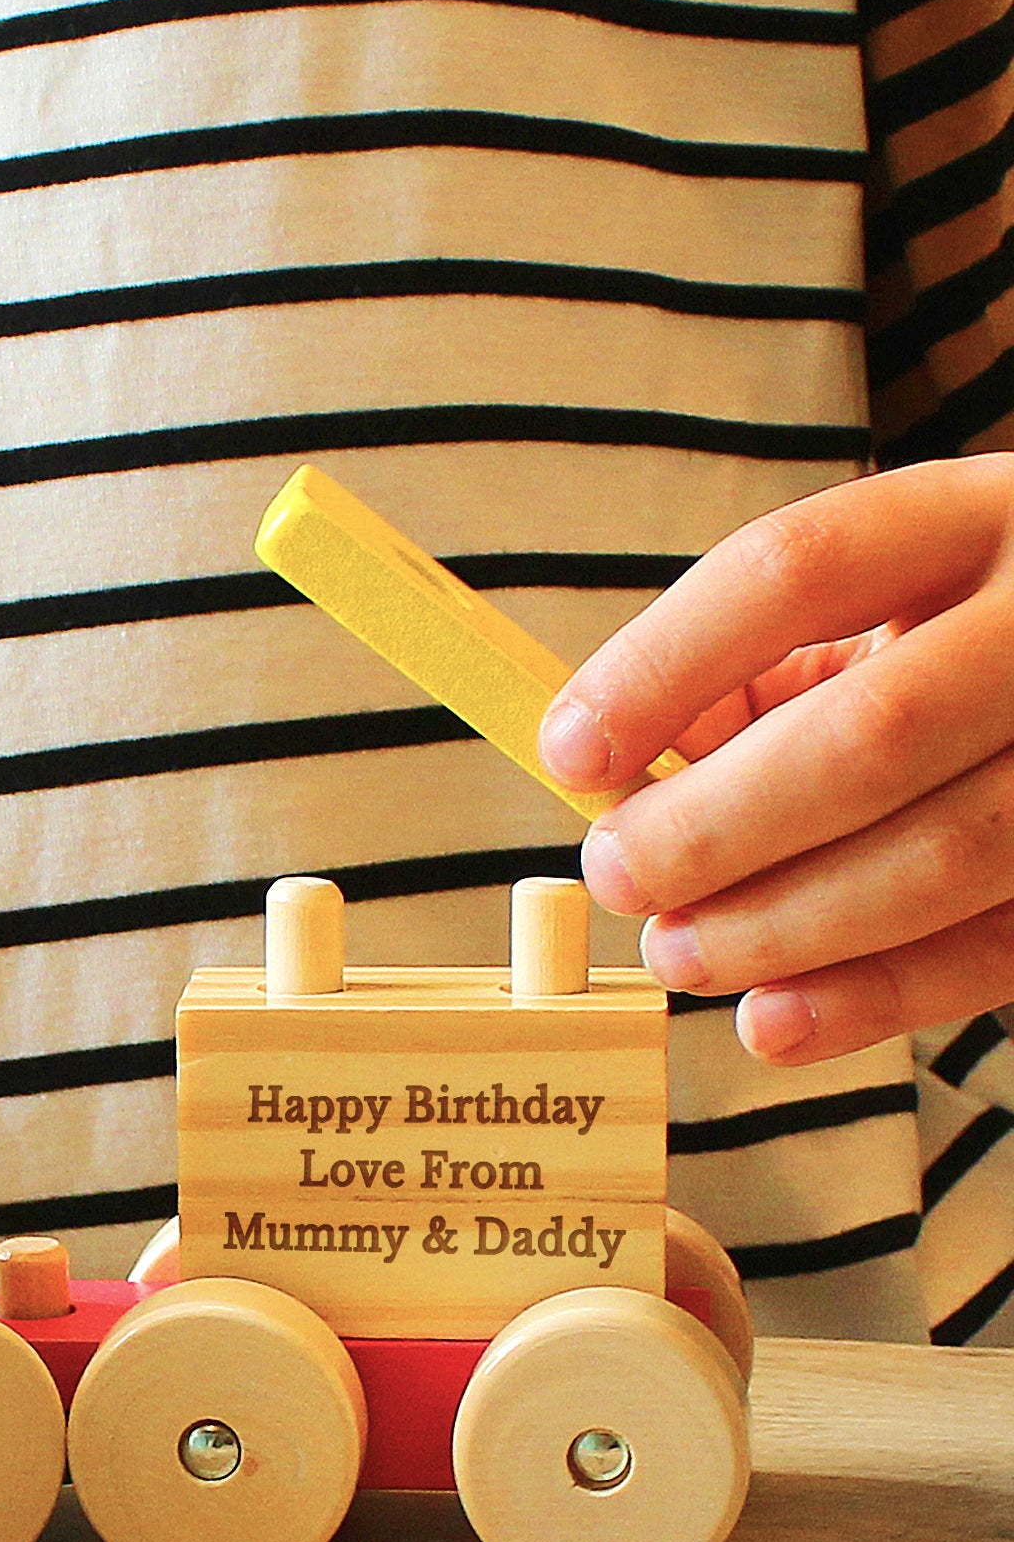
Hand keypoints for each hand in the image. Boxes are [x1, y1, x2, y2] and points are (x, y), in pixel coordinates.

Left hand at [539, 455, 1013, 1066]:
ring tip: (679, 952)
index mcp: (965, 521)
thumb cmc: (944, 659)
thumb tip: (619, 789)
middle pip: (870, 733)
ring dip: (777, 929)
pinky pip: (995, 951)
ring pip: (940, 855)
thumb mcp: (860, 621)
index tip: (569, 756)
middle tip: (621, 877)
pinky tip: (775, 1020)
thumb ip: (744, 687)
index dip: (659, 671)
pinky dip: (872, 1000)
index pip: (794, 571)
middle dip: (712, 830)